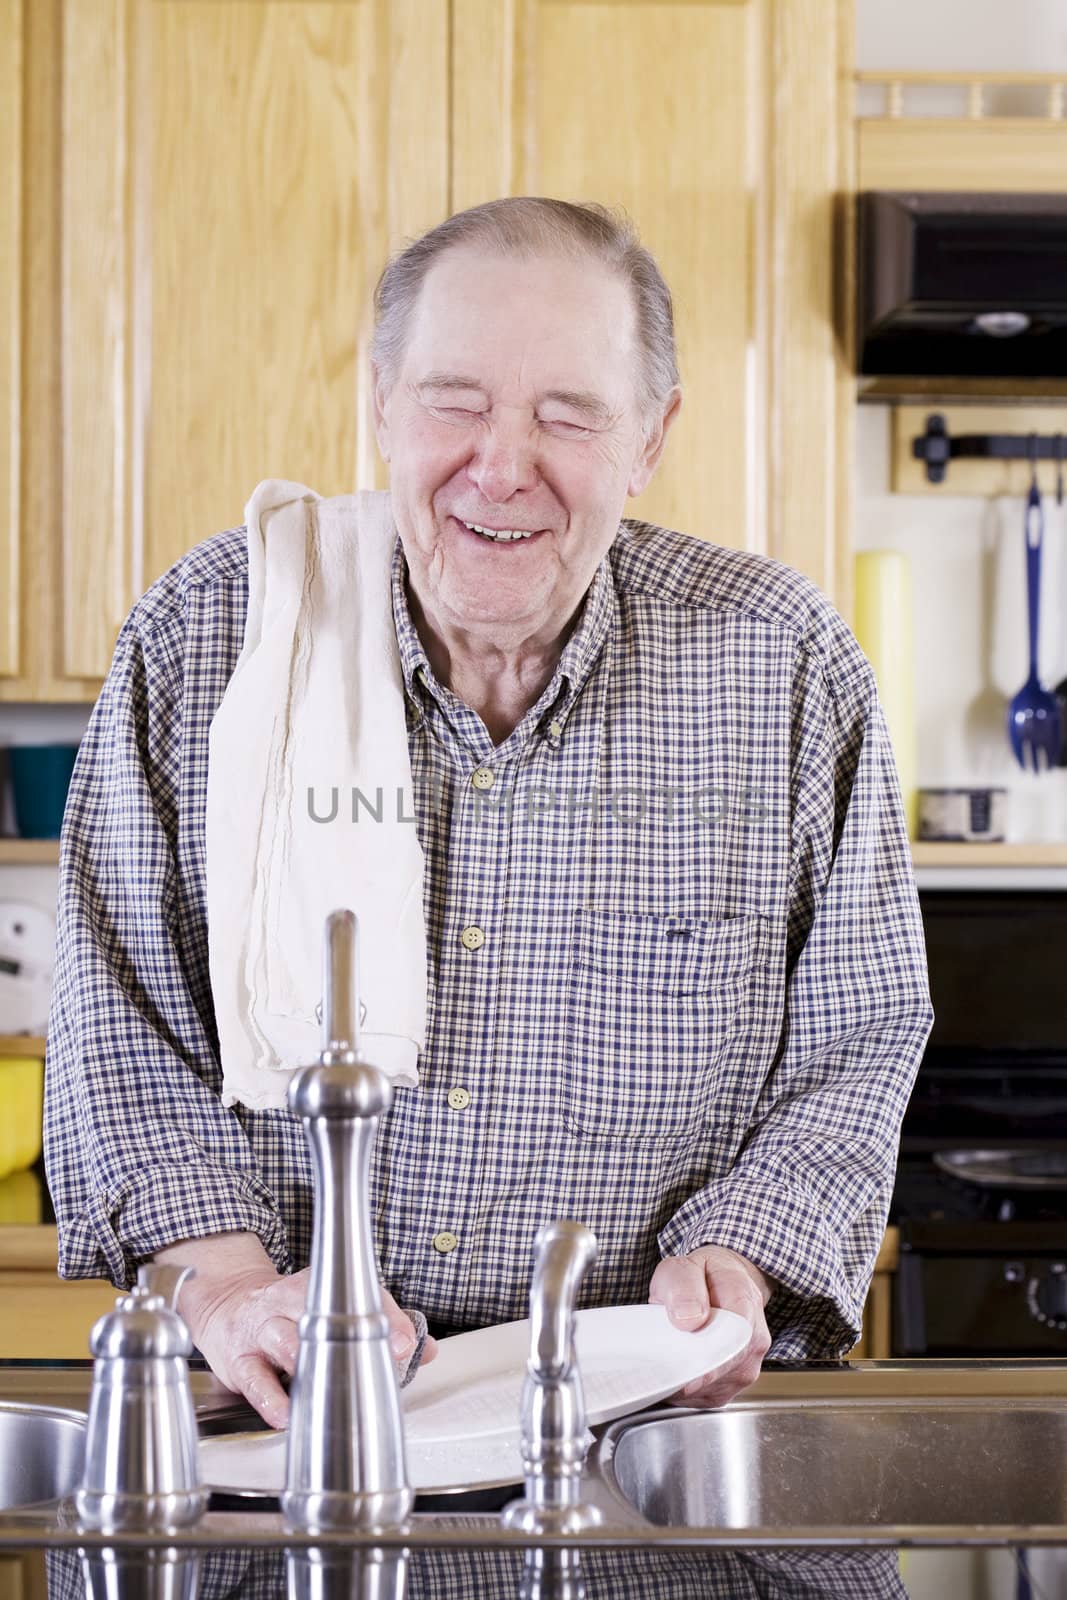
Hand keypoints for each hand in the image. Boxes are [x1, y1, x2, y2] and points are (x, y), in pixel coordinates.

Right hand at [154, 1231, 435, 1427]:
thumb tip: (428, 1350)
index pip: (358, 1294)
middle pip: (322, 1314)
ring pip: (285, 1341)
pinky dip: (273, 1400)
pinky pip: (256, 1381)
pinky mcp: (240, 1360)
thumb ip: (380, 1328)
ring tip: (332, 1387)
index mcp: (319, 1286)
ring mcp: (262, 1330)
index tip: (405, 1344)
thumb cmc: (288, 1313)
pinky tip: (290, 1415)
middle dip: (353, 1339)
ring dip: (310, 1364)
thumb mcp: (329, 1309)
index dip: (386, 1318)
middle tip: (380, 1364)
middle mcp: (289, 1301)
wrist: (227, 1306)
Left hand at [648, 1243, 771, 1407]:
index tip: (686, 1377)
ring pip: (714, 1389)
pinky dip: (685, 1391)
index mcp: (745, 1302)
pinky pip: (708, 1397)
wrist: (720, 1283)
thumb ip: (684, 1287)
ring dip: (685, 1384)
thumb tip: (688, 1319)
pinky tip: (674, 1374)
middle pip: (723, 1370)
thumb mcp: (684, 1267)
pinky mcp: (733, 1383)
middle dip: (688, 1374)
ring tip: (666, 1363)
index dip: (710, 1362)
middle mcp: (753, 1339)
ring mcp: (747, 1365)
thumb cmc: (702, 1276)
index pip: (734, 1339)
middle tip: (659, 1370)